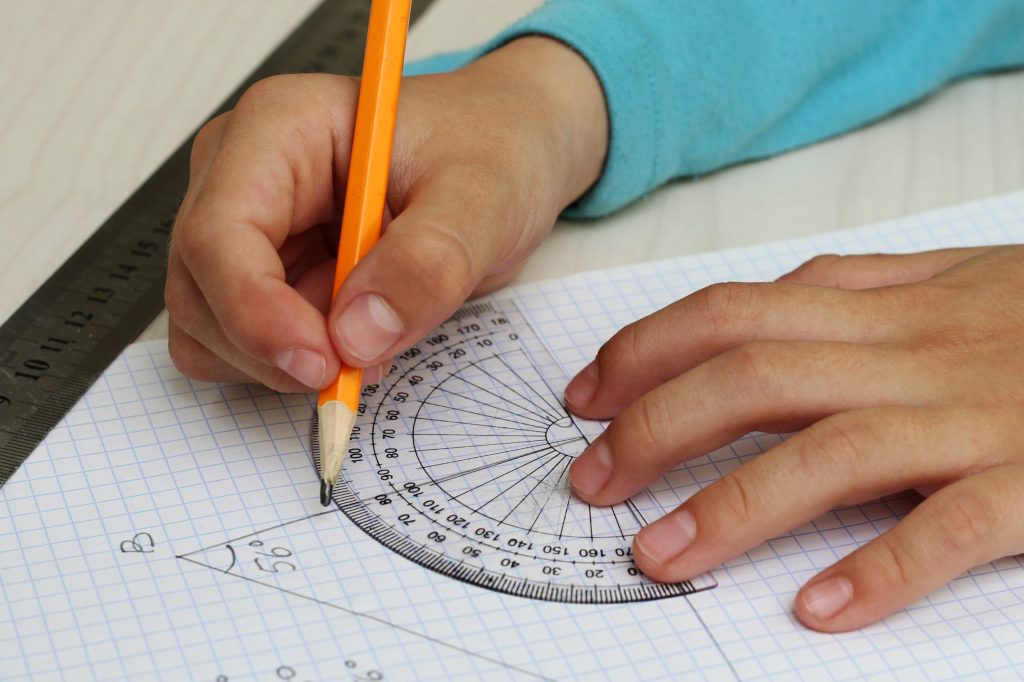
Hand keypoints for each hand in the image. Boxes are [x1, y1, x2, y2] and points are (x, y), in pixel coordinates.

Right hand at [166, 37, 606, 390]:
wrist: (505, 151)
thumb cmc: (491, 149)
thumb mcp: (483, 199)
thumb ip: (426, 264)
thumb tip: (356, 336)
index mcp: (280, 128)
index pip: (218, 233)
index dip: (256, 314)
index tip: (322, 365)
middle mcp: (244, 172)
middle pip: (200, 288)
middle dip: (273, 348)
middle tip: (364, 364)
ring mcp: (248, 224)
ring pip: (210, 326)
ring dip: (282, 360)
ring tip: (374, 334)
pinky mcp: (265, 268)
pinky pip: (242, 342)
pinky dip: (290, 362)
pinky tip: (355, 337)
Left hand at [564, 246, 1023, 631]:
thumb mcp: (949, 276)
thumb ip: (853, 287)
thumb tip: (748, 309)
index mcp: (885, 304)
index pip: (733, 312)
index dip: (645, 351)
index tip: (584, 397)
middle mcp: (915, 352)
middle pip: (755, 376)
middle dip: (654, 427)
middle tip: (592, 483)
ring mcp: (977, 416)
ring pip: (830, 448)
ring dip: (732, 505)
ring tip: (658, 554)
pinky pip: (953, 525)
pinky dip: (884, 567)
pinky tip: (820, 609)